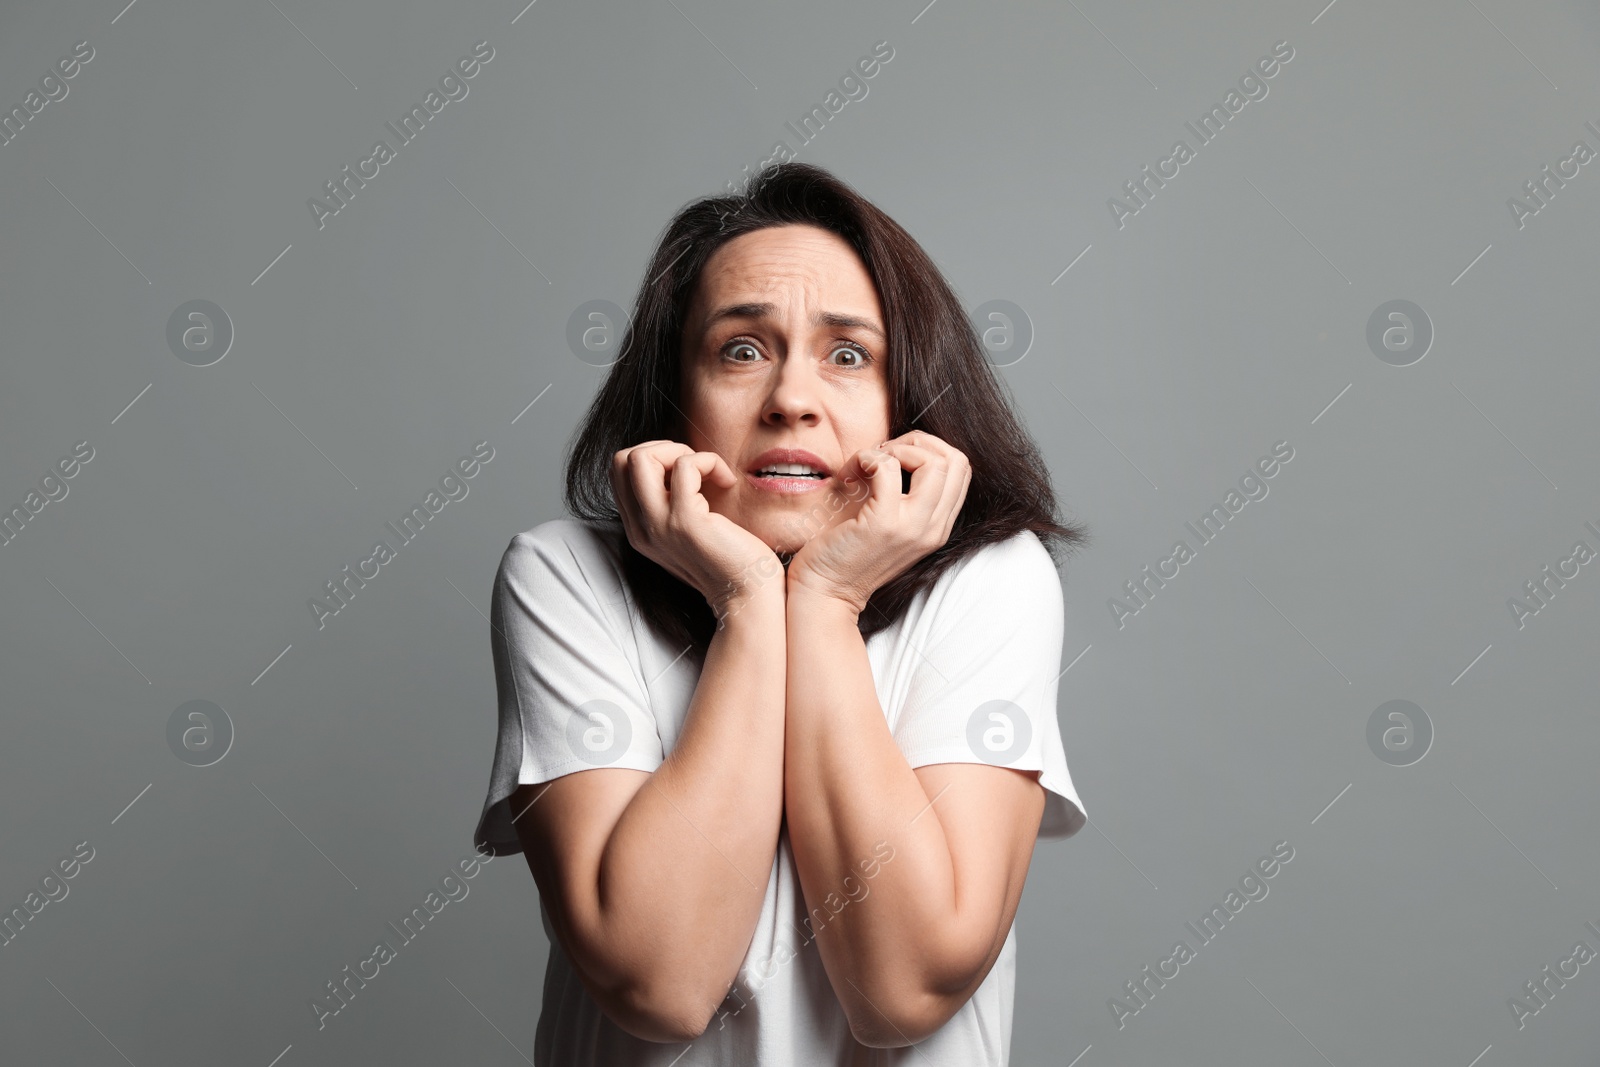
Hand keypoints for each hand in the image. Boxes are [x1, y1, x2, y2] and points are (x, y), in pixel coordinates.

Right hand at [610, 441, 783, 620]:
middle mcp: (641, 529)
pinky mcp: (685, 522)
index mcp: (639, 530)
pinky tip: (727, 482)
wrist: (748, 595)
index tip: (687, 472)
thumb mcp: (687, 530)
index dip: (653, 457)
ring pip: (640, 457)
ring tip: (708, 472)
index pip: (619, 472)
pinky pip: (685, 466)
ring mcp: (659, 526)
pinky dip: (709, 461)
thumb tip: (674, 462)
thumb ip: (670, 503)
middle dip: (662, 448)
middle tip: (696, 468)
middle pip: (621, 460)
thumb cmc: (729, 559)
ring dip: (680, 451)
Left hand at [786, 431, 970, 614]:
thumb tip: (901, 447)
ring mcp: (912, 527)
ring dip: (899, 449)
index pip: (961, 470)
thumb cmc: (848, 551)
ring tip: (873, 463)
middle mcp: (932, 529)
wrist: (825, 592)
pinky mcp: (883, 524)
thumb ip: (906, 493)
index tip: (898, 455)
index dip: (931, 450)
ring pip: (935, 462)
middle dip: (920, 443)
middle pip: (956, 461)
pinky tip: (855, 470)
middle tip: (886, 453)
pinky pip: (888, 467)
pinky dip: (870, 457)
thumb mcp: (890, 522)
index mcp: (937, 527)